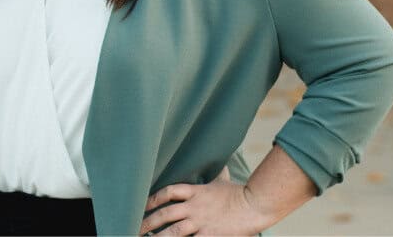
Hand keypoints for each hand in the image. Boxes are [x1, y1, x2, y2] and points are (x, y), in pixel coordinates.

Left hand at [138, 168, 272, 235]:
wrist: (256, 205)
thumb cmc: (240, 193)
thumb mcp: (223, 181)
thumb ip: (217, 174)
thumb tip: (220, 162)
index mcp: (196, 192)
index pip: (168, 192)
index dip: (153, 198)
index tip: (142, 205)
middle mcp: (195, 207)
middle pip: (165, 213)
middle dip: (148, 221)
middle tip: (136, 228)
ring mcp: (201, 222)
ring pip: (173, 231)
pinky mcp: (209, 236)